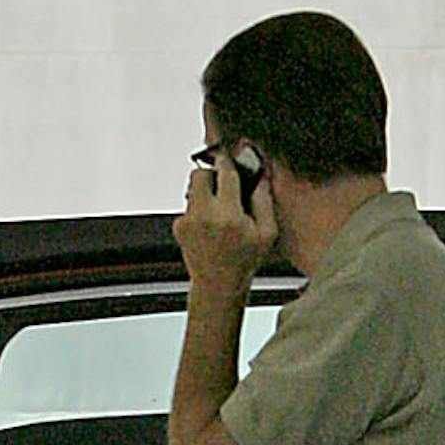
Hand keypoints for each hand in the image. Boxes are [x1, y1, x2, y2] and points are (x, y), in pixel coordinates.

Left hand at [172, 148, 275, 296]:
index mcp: (229, 216)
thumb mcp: (266, 234)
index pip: (225, 172)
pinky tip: (209, 227)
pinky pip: (188, 206)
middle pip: (201, 173)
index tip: (231, 158)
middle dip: (212, 175)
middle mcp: (205, 216)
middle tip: (222, 186)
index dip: (229, 162)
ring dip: (205, 193)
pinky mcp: (179, 227)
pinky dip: (198, 211)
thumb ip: (264, 201)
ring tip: (218, 212)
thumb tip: (261, 175)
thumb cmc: (244, 263)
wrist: (218, 286)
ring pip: (193, 189)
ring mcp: (189, 221)